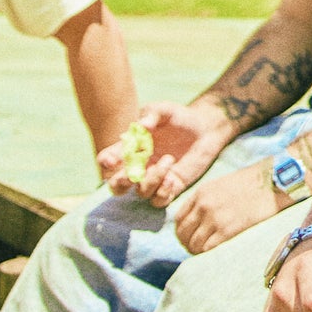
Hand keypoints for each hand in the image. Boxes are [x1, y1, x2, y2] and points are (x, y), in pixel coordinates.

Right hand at [97, 99, 234, 203]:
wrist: (205, 127)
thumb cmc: (180, 116)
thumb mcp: (164, 110)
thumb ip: (152, 115)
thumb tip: (142, 126)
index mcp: (130, 148)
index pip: (108, 160)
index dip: (106, 162)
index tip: (112, 159)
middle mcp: (139, 166)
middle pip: (116, 186)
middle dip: (120, 183)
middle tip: (132, 174)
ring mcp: (154, 179)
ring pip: (141, 193)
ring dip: (151, 180)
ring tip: (168, 160)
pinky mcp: (171, 187)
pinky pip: (159, 201)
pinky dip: (163, 192)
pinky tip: (172, 178)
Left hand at [173, 162, 288, 254]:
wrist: (272, 182)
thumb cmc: (252, 183)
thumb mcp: (221, 185)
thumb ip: (207, 199)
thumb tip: (200, 218)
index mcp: (201, 193)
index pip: (178, 219)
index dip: (182, 231)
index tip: (189, 237)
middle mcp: (203, 206)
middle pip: (182, 233)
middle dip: (187, 243)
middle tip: (197, 249)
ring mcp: (214, 218)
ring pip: (193, 244)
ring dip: (197, 251)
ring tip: (207, 254)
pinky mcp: (228, 230)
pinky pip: (208, 249)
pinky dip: (208, 255)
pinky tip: (215, 254)